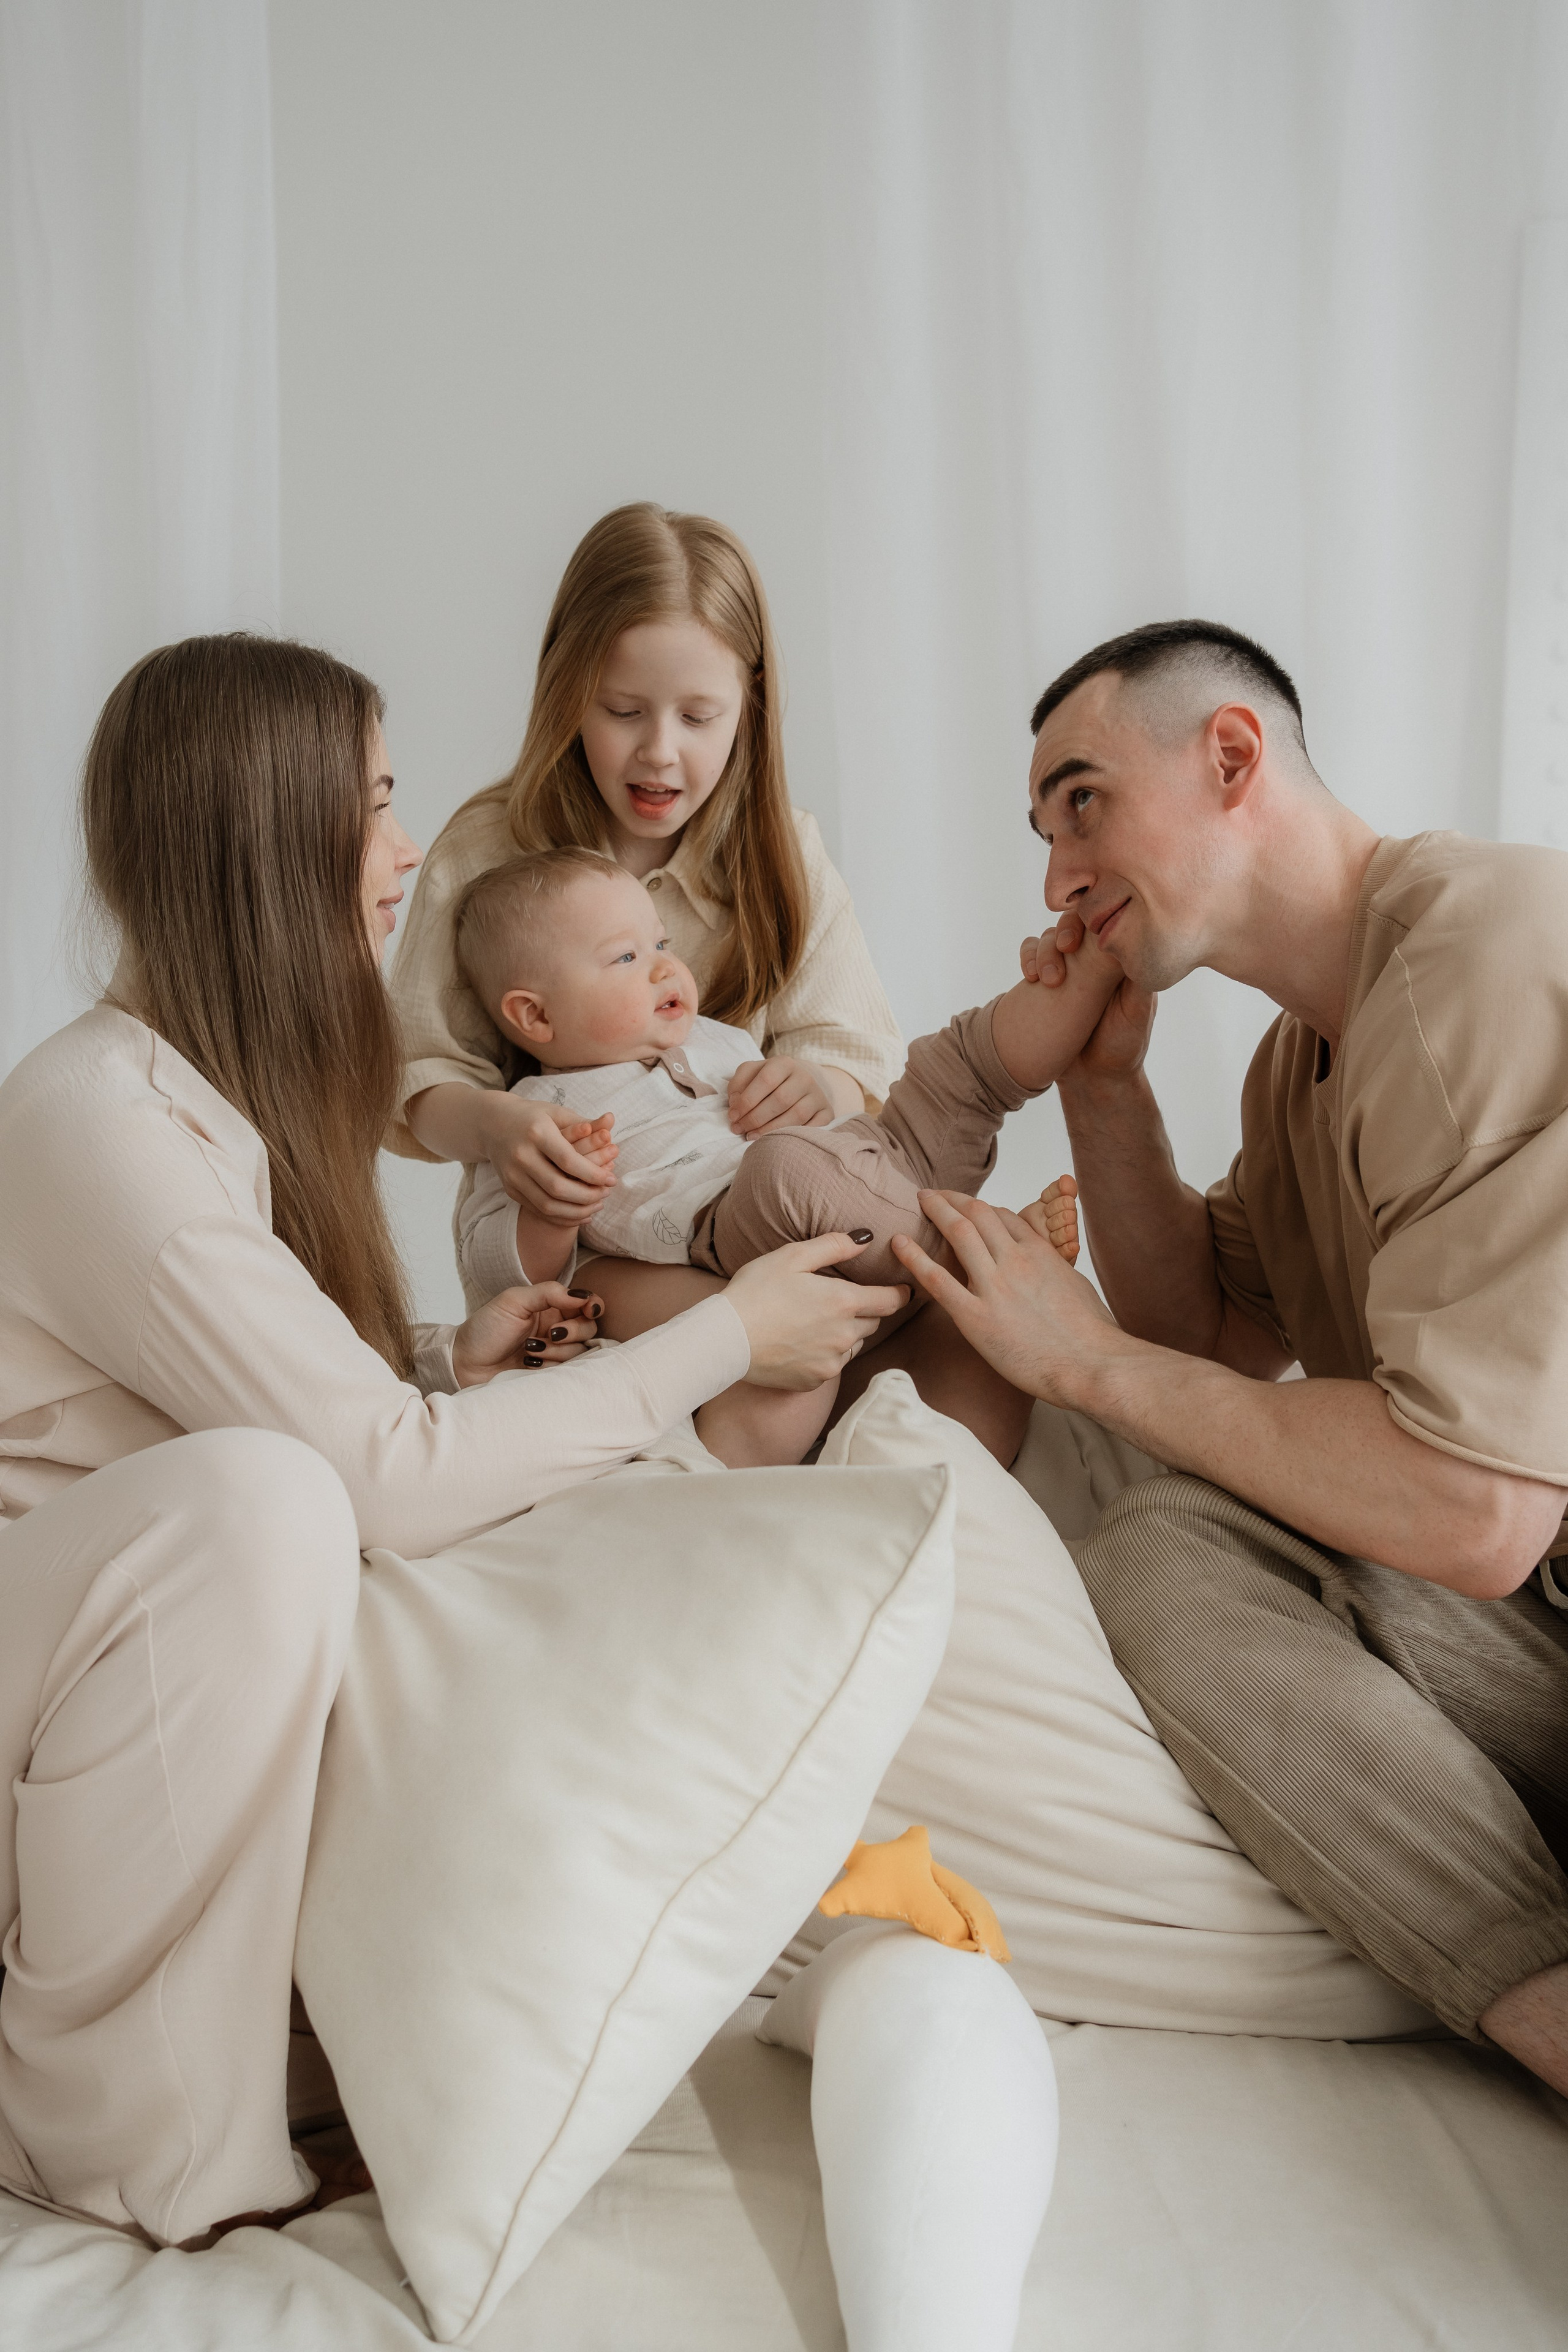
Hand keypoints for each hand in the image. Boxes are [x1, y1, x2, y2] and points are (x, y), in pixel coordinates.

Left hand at [450, 1282, 605, 1387]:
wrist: (465, 1364)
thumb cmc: (485, 1329)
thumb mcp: (513, 1301)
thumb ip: (549, 1292)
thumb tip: (581, 1295)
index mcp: (550, 1307)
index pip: (585, 1303)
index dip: (593, 1305)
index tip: (589, 1309)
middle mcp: (556, 1329)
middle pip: (588, 1329)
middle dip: (573, 1331)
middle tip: (551, 1334)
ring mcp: (554, 1353)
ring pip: (579, 1352)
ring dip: (556, 1351)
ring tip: (529, 1351)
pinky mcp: (549, 1374)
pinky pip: (567, 1372)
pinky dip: (550, 1367)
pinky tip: (529, 1364)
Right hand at [479, 1095, 617, 1222]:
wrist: (492, 1124)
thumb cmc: (533, 1116)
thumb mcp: (556, 1112)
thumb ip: (584, 1122)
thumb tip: (612, 1122)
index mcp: (536, 1133)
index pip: (568, 1160)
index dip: (592, 1174)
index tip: (612, 1179)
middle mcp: (521, 1155)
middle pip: (557, 1187)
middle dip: (587, 1196)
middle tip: (606, 1194)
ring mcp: (512, 1175)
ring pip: (547, 1204)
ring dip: (576, 1211)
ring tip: (597, 1205)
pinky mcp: (509, 1189)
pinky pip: (537, 1210)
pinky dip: (561, 1217)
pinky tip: (579, 1214)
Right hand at [724, 1234, 909, 1388]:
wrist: (725, 1339)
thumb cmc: (755, 1291)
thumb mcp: (792, 1257)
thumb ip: (834, 1246)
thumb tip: (866, 1239)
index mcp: (843, 1302)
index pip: (891, 1300)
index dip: (901, 1293)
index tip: (904, 1289)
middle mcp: (844, 1336)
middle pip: (873, 1323)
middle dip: (867, 1311)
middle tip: (845, 1300)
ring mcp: (830, 1363)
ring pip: (854, 1345)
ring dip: (846, 1334)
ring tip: (819, 1322)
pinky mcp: (814, 1381)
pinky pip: (832, 1366)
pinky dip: (826, 1354)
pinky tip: (802, 1343)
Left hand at [728, 1058, 837, 1136]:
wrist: (801, 1085)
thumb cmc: (770, 1082)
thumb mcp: (752, 1074)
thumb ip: (738, 1083)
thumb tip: (735, 1103)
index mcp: (784, 1063)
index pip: (766, 1080)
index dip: (746, 1100)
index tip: (733, 1116)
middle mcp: (804, 1077)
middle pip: (780, 1100)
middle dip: (755, 1118)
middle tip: (739, 1129)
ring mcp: (818, 1096)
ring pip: (796, 1115)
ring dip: (771, 1130)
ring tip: (751, 1137)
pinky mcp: (827, 1113)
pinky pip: (814, 1128)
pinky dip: (794, 1136)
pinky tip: (777, 1141)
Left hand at [889, 1190, 1124, 1405]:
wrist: (1092, 1365)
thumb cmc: (1093, 1336)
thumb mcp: (1077, 1288)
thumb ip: (1055, 1273)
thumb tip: (1049, 1273)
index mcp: (1041, 1253)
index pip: (1004, 1218)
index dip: (981, 1208)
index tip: (966, 1206)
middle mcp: (1016, 1260)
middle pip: (978, 1215)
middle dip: (953, 1199)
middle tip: (933, 1194)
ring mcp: (995, 1286)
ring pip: (959, 1233)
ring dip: (936, 1211)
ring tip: (919, 1201)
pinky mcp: (976, 1317)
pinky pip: (937, 1280)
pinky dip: (914, 1257)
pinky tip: (898, 1243)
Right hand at [1021, 911, 1156, 1085]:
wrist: (1094, 1079)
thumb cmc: (1122, 1047)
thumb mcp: (1137, 1014)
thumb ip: (1139, 983)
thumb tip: (1139, 945)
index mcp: (1119, 961)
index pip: (1106, 922)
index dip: (1093, 916)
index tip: (1088, 931)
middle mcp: (1094, 959)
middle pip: (1074, 922)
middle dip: (1066, 929)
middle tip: (1067, 947)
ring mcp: (1070, 969)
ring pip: (1050, 938)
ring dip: (1044, 949)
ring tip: (1047, 978)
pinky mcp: (1047, 982)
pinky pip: (1032, 956)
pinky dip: (1028, 957)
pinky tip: (1030, 977)